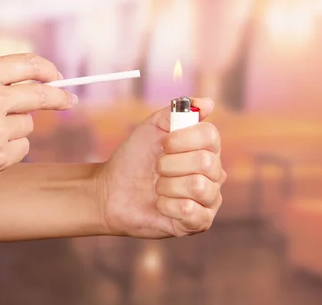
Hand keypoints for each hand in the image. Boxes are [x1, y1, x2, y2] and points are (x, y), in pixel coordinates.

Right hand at [0, 54, 76, 191]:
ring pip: (28, 125)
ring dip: (15, 126)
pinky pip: (21, 149)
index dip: (49, 70)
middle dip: (59, 98)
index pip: (29, 65)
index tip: (58, 76)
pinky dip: (11, 148)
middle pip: (42, 96)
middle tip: (69, 101)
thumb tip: (3, 76)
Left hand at [96, 98, 225, 237]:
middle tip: (156, 169)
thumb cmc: (133, 159)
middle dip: (169, 164)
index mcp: (206, 148)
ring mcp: (209, 199)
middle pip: (206, 162)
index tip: (162, 144)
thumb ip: (177, 112)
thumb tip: (208, 103)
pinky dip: (167, 206)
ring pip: (198, 187)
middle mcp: (214, 173)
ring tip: (157, 187)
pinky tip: (160, 205)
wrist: (112, 190)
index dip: (182, 139)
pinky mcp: (198, 223)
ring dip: (167, 186)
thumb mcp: (151, 128)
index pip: (210, 136)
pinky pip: (191, 212)